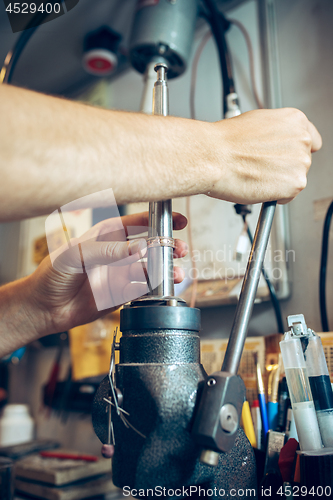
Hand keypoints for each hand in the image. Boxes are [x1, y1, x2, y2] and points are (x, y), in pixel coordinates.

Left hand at [26, 212, 187, 337]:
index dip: (158, 220)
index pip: (137, 222)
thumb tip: (141, 248)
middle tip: (179, 249)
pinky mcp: (120, 294)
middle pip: (150, 245)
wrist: (42, 308)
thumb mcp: (77, 254)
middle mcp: (116, 253)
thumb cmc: (51, 274)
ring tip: (176, 273)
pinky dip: (156, 288)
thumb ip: (109, 250)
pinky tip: (162, 287)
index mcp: (106, 235)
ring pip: (150, 268)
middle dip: (168, 246)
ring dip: (166, 269)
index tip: (177, 220)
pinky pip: (143, 289)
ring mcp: (119, 273)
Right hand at [207, 107, 321, 203]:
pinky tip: (258, 186)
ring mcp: (301, 162)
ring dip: (279, 181)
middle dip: (284, 167)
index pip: (310, 140)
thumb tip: (274, 144)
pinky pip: (288, 195)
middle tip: (262, 168)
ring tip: (256, 176)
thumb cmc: (226, 142)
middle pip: (302, 161)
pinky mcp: (295, 184)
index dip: (294, 152)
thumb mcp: (256, 123)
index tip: (286, 157)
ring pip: (295, 178)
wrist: (213, 157)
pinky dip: (275, 196)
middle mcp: (302, 139)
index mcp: (295, 121)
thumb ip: (275, 133)